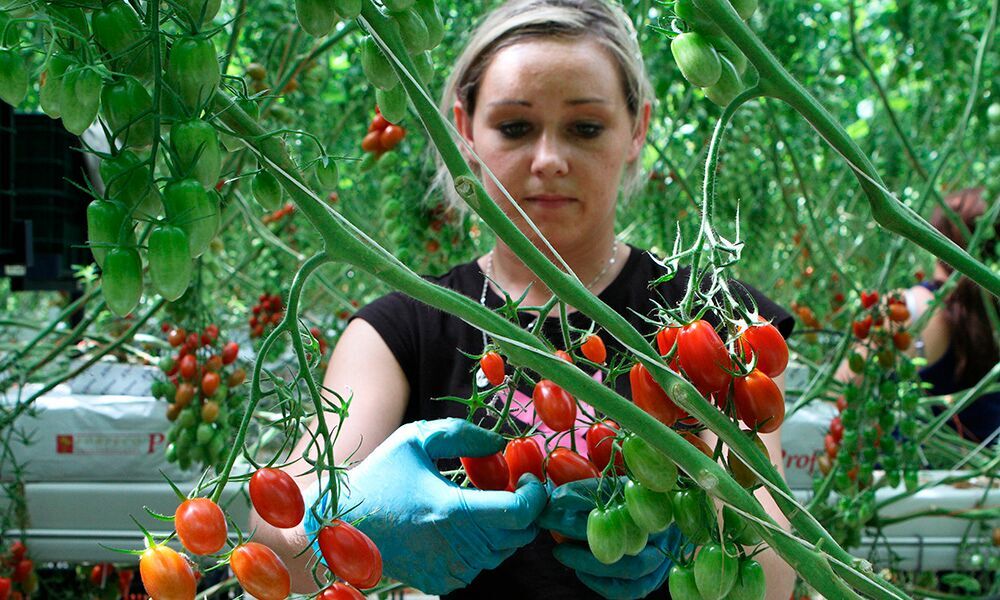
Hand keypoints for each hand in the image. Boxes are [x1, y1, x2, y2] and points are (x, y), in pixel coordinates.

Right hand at [303, 418, 546, 594]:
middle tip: (510, 484)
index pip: (521, 512)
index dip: (535, 494)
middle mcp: (458, 548)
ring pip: (505, 549)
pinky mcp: (445, 582)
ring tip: (480, 500)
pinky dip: (484, 542)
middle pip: (521, 533)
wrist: (341, 526)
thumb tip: (501, 443)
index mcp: (452, 511)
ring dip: (504, 525)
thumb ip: (463, 434)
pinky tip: (461, 522)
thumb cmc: (379, 477)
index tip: (528, 477)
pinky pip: (483, 562)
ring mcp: (453, 570)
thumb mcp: (416, 439)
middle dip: (524, 507)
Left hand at [538, 477, 682, 599]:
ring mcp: (664, 556)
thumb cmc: (620, 499)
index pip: (619, 498)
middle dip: (586, 536)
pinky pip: (632, 590)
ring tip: (562, 552)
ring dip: (591, 564)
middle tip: (555, 531)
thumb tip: (555, 501)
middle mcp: (665, 527)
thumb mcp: (604, 488)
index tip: (554, 503)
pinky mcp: (655, 578)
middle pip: (631, 538)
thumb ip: (582, 492)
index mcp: (654, 497)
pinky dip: (603, 584)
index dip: (583, 500)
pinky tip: (580, 572)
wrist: (646, 516)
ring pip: (634, 569)